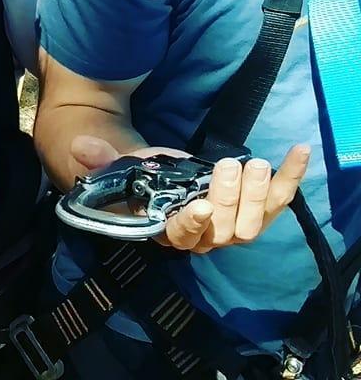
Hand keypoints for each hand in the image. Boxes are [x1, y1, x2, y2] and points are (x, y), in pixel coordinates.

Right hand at [70, 135, 310, 254]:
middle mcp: (201, 234)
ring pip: (254, 224)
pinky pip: (278, 202)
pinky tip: (299, 153)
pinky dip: (292, 179)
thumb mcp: (107, 161)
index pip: (180, 236)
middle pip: (225, 232)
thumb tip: (82, 146)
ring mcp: (230, 224)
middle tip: (229, 166)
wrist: (148, 170)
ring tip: (258, 163)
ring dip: (261, 196)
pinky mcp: (250, 207)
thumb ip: (96, 157)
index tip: (201, 205)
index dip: (192, 225)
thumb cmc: (127, 171)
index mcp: (163, 227)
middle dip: (231, 201)